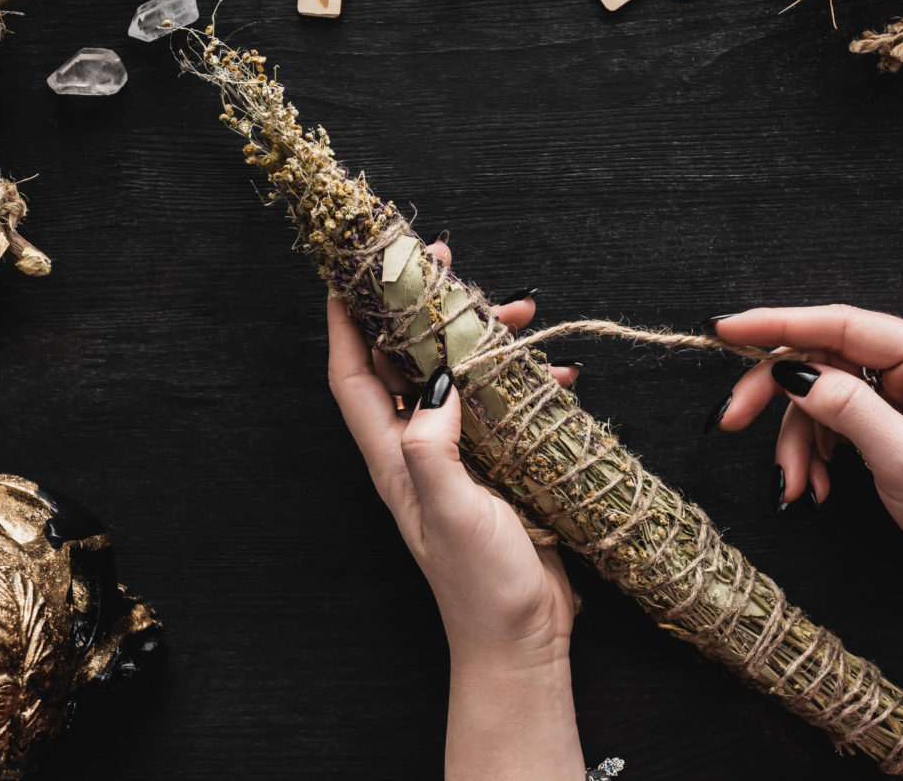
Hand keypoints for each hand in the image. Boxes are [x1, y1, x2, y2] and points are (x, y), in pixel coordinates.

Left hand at [326, 238, 583, 779]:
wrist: (521, 637)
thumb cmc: (480, 583)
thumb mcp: (451, 508)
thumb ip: (433, 444)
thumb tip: (435, 379)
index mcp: (393, 455)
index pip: (353, 374)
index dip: (344, 320)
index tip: (351, 269)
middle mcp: (416, 449)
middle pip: (403, 361)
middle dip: (418, 308)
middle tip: (445, 265)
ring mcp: (457, 456)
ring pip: (455, 375)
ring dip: (479, 338)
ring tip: (518, 311)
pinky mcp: (496, 467)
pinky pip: (502, 406)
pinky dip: (524, 381)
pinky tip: (557, 373)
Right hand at [709, 305, 902, 640]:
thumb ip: (845, 407)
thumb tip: (791, 371)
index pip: (839, 324)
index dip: (775, 324)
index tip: (724, 330)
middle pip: (820, 357)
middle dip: (773, 395)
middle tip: (729, 422)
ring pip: (819, 393)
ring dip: (797, 441)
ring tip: (796, 488)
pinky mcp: (892, 413)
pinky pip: (833, 417)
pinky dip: (816, 452)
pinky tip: (817, 485)